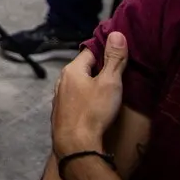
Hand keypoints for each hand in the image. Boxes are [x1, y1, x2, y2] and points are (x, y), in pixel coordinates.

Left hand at [51, 32, 127, 158]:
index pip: (90, 51)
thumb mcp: (110, 83)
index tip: (120, 52)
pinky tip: (96, 106)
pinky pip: (77, 99)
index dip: (105, 50)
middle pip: (84, 68)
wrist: (75, 145)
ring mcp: (60, 98)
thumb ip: (114, 60)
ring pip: (80, 84)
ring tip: (110, 89)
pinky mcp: (62, 113)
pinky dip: (87, 98)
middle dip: (100, 69)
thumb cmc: (93, 112)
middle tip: (120, 72)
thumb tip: (116, 34)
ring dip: (93, 85)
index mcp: (72, 70)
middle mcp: (62, 81)